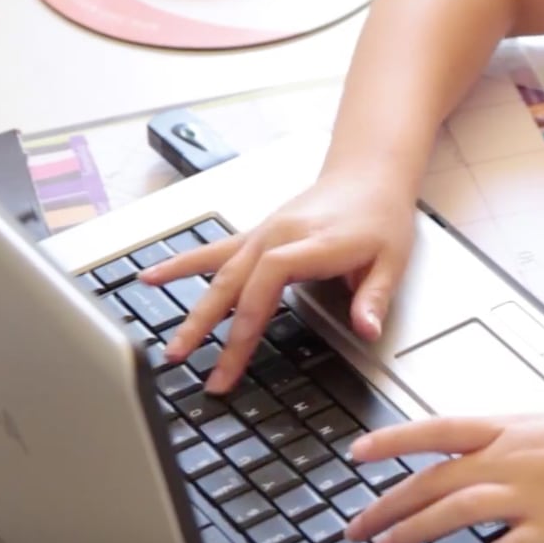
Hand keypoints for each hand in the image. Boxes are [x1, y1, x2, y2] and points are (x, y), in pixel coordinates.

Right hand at [137, 171, 416, 392]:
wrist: (368, 175)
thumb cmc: (379, 216)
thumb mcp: (392, 260)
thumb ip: (374, 297)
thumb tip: (367, 329)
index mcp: (311, 243)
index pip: (269, 277)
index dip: (250, 315)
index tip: (235, 351)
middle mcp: (278, 236)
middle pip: (235, 283)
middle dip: (210, 328)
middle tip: (192, 367)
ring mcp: (262, 234)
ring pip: (218, 275)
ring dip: (193, 312)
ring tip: (171, 346)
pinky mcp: (255, 235)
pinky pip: (212, 251)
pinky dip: (181, 264)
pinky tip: (150, 276)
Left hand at [344, 411, 543, 542]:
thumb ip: (511, 438)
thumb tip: (478, 450)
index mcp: (511, 427)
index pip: (437, 429)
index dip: (393, 440)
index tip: (358, 452)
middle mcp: (513, 457)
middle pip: (434, 479)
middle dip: (388, 504)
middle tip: (356, 525)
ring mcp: (531, 493)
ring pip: (454, 511)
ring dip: (412, 531)